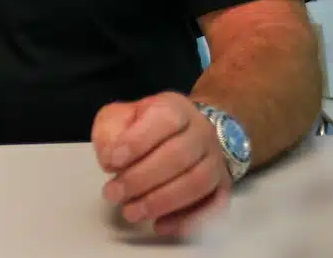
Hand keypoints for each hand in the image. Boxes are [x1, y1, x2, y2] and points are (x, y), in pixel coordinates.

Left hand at [91, 92, 231, 237]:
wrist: (187, 130)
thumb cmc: (146, 124)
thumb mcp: (120, 116)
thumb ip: (110, 132)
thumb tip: (109, 161)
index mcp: (175, 108)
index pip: (164, 119)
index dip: (138, 141)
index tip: (112, 161)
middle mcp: (202, 132)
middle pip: (179, 156)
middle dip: (142, 179)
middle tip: (113, 194)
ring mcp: (216, 160)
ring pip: (197, 182)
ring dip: (161, 202)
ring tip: (131, 212)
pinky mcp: (223, 186)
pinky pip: (213, 206)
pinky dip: (188, 220)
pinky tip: (160, 226)